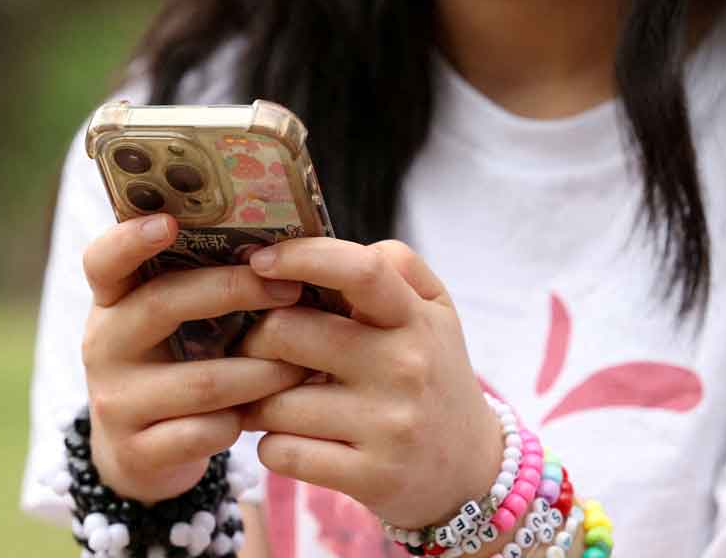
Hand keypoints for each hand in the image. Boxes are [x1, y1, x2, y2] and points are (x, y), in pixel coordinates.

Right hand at [80, 214, 310, 501]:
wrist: (141, 454)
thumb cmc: (176, 366)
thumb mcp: (173, 326)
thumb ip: (202, 286)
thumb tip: (283, 245)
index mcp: (112, 303)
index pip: (103, 261)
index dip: (131, 239)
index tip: (169, 222)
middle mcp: (104, 345)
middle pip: (164, 304)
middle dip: (234, 291)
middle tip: (290, 290)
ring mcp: (116, 401)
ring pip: (202, 381)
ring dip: (262, 370)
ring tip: (304, 363)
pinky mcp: (138, 451)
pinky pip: (207, 431)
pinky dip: (247, 419)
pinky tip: (271, 412)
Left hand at [239, 238, 502, 527]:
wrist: (470, 470)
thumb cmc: (433, 375)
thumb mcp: (434, 313)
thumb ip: (396, 266)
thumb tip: (333, 249)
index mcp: (415, 319)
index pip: (360, 271)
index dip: (301, 257)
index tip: (260, 262)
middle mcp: (405, 367)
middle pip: (287, 333)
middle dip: (255, 340)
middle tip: (255, 349)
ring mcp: (389, 425)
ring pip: (274, 401)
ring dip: (257, 401)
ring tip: (271, 400)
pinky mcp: (370, 476)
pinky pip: (282, 452)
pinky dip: (271, 445)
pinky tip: (290, 438)